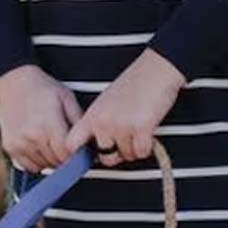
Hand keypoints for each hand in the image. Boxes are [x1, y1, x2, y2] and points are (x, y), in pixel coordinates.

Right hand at [0, 64, 83, 172]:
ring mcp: (20, 144)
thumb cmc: (39, 88)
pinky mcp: (11, 148)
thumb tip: (87, 138)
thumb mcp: (66, 97)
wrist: (13, 83)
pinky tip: (41, 150)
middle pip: (55, 162)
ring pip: (43, 166)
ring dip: (51, 161)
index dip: (75, 156)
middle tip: (67, 148)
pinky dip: (37, 163)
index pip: (66, 154)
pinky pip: (28, 167)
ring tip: (53, 146)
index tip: (78, 153)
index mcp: (48, 124)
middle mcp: (32, 137)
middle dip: (64, 158)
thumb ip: (78, 120)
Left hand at [66, 48, 185, 165]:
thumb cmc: (134, 83)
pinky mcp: (142, 128)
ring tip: (137, 132)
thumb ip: (96, 123)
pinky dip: (146, 148)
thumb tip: (93, 145)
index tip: (86, 159)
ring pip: (126, 156)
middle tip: (124, 143)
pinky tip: (147, 134)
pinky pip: (141, 152)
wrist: (156, 69)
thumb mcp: (104, 102)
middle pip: (104, 158)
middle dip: (116, 155)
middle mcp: (103, 123)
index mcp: (92, 116)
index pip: (71, 144)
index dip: (77, 156)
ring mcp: (122, 126)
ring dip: (134, 149)